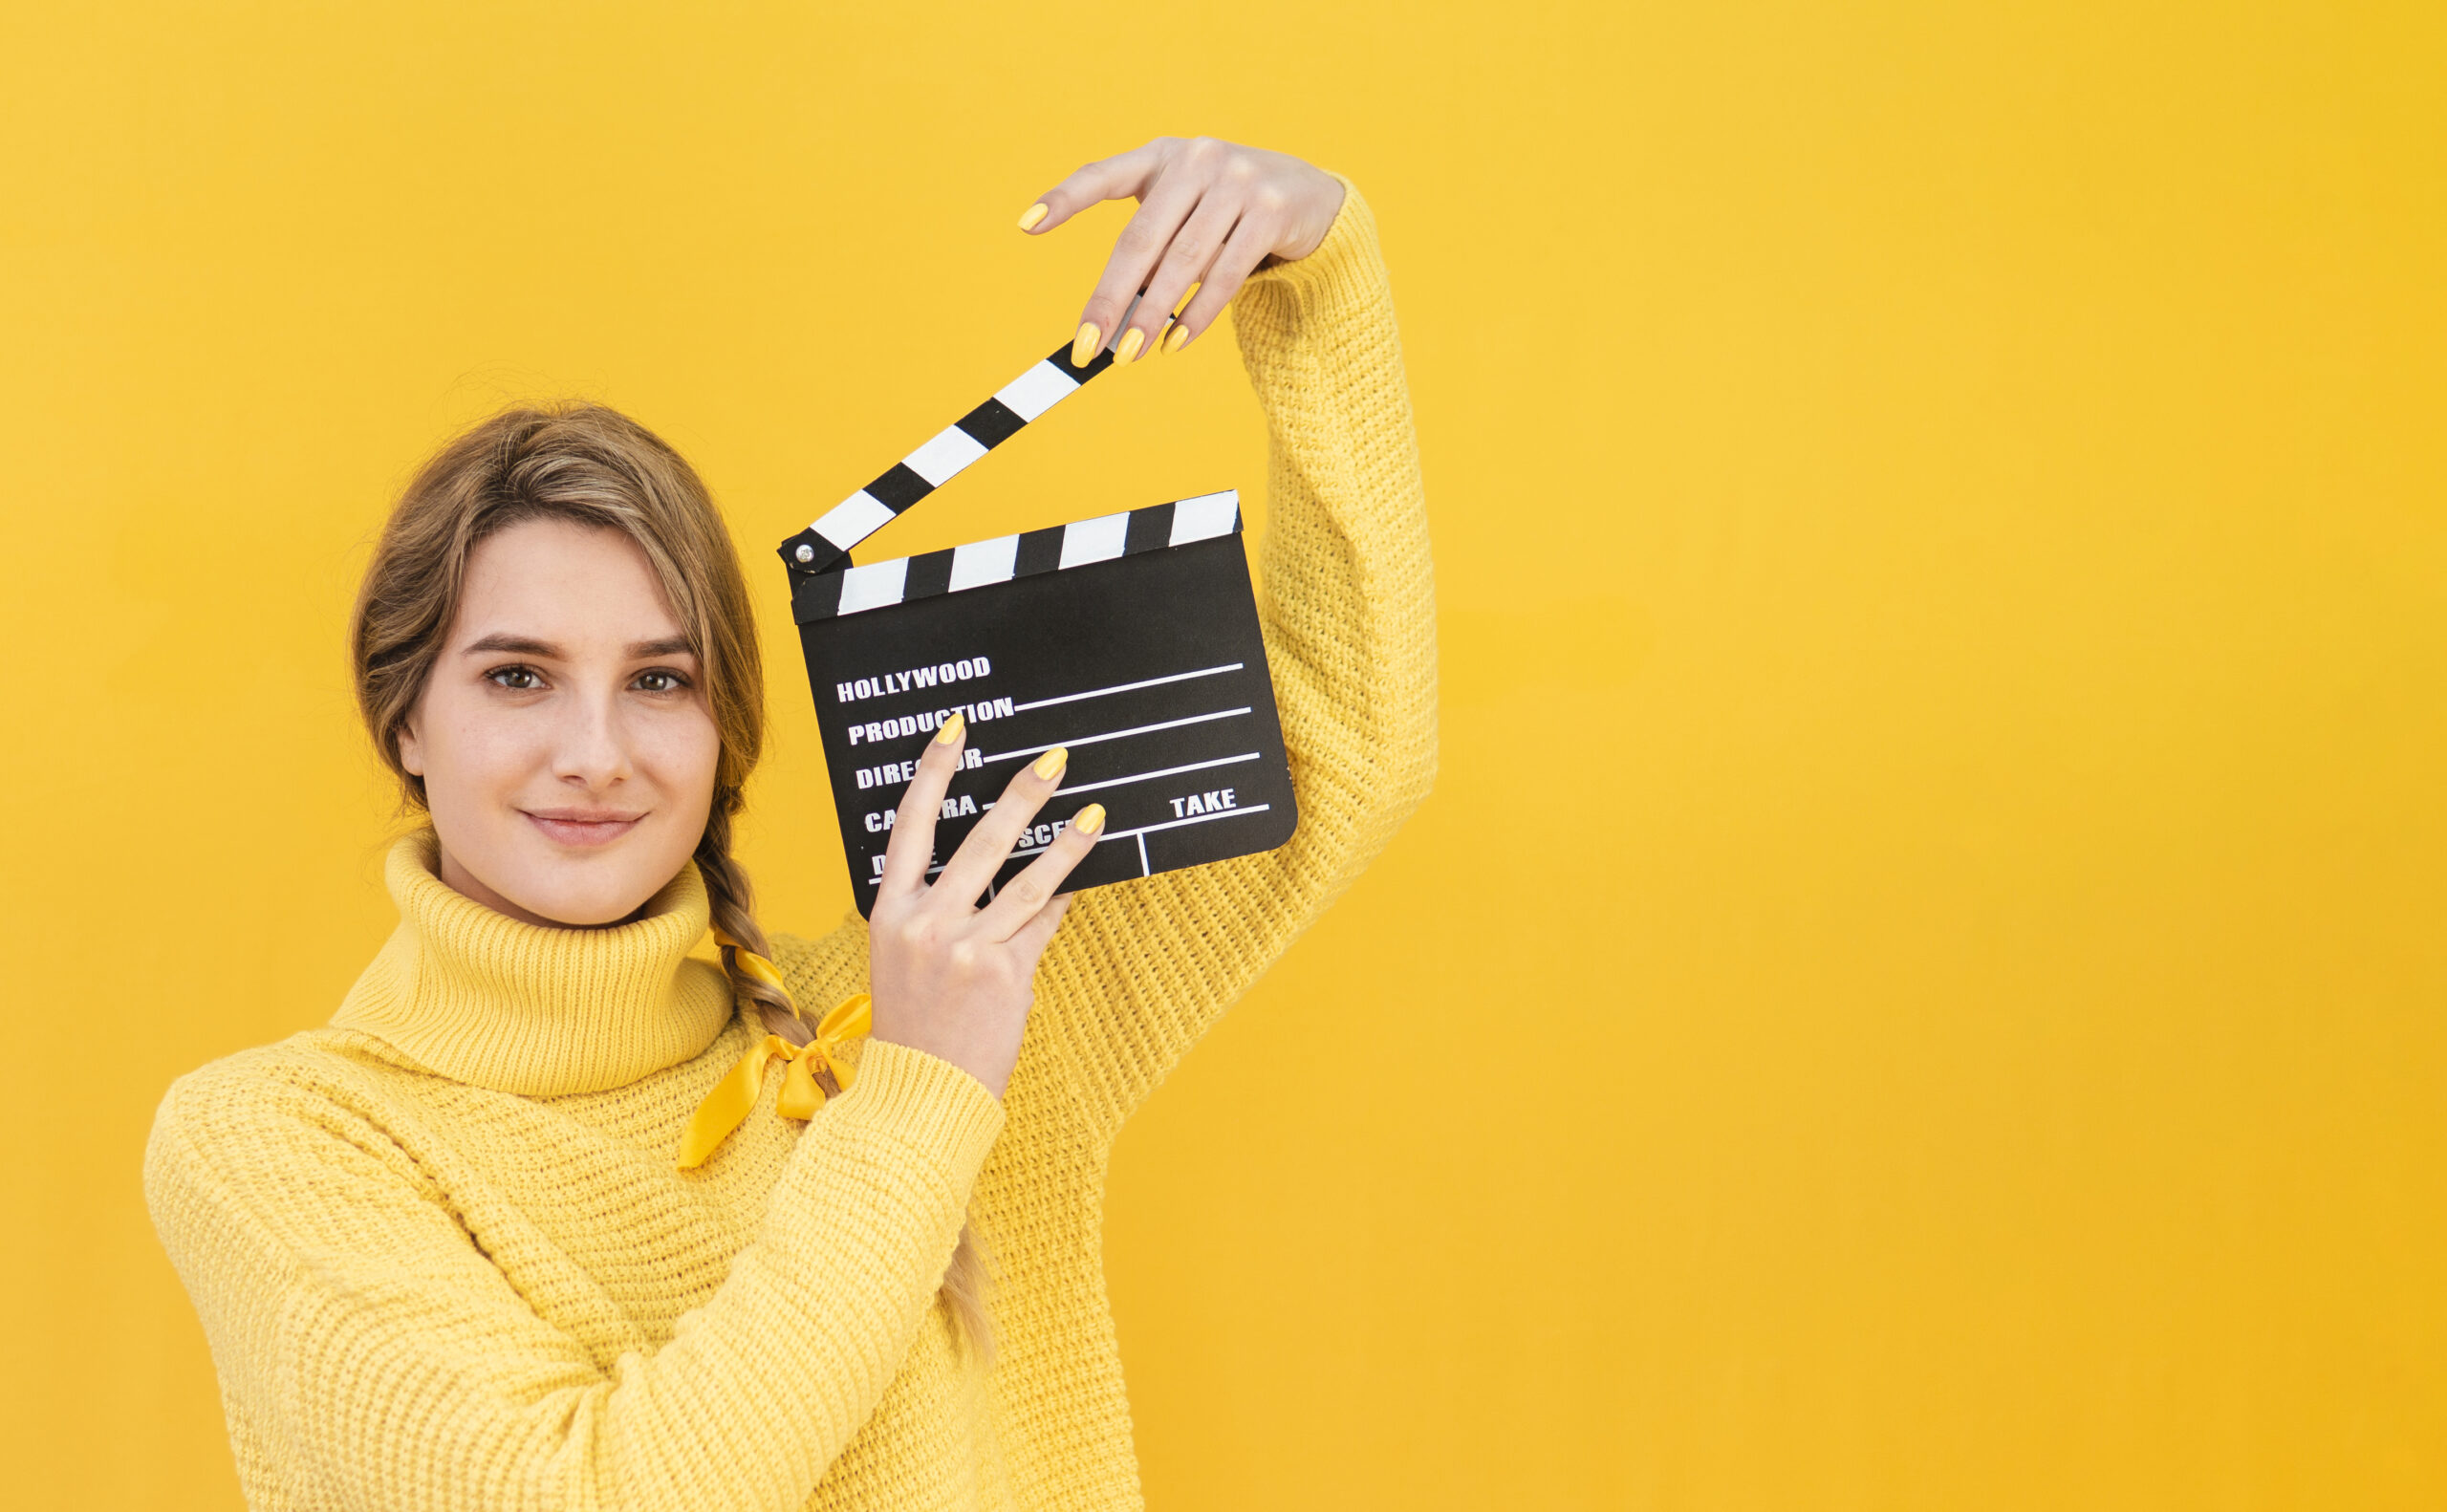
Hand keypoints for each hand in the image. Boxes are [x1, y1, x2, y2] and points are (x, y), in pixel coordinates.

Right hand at [865, 716, 1102, 1098]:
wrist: (922, 1091)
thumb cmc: (915, 1024)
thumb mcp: (904, 957)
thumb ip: (936, 909)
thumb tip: (995, 864)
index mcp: (889, 911)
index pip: (909, 825)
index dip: (934, 772)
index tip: (958, 730)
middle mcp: (925, 923)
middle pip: (979, 841)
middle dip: (1021, 796)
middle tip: (1054, 760)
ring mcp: (966, 947)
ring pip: (1026, 879)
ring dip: (1065, 842)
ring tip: (1094, 812)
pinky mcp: (1004, 972)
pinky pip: (1043, 922)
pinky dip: (1065, 895)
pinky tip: (1087, 871)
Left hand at [1018, 135, 1346, 364]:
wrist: (1309, 196)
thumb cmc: (1227, 209)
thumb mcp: (1185, 208)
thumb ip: (1151, 243)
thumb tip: (1115, 317)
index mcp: (1161, 156)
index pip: (1102, 175)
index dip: (1063, 199)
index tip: (1025, 226)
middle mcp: (1196, 159)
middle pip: (1141, 239)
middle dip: (1112, 297)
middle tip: (1088, 345)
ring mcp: (1238, 181)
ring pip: (1185, 261)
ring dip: (1154, 315)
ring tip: (1130, 354)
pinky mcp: (1272, 211)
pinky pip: (1226, 273)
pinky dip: (1198, 313)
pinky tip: (1176, 341)